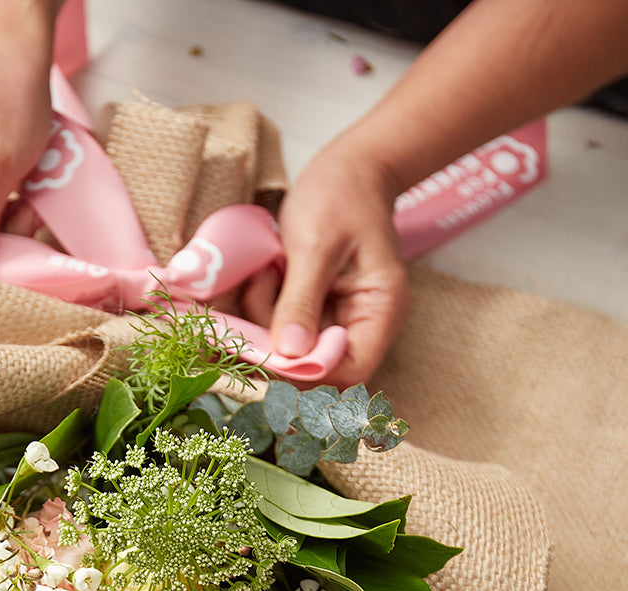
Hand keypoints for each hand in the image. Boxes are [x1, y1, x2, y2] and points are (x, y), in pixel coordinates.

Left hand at [259, 140, 410, 388]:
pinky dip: (263, 311)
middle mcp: (361, 325)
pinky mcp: (312, 312)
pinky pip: (281, 329)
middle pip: (317, 368)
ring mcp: (336, 320)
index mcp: (380, 313)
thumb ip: (302, 299)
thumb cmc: (341, 196)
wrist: (348, 168)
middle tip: (260, 298)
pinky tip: (266, 276)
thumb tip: (289, 352)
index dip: (309, 373)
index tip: (272, 348)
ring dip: (265, 322)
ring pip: (292, 351)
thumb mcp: (316, 245)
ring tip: (266, 275)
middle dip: (278, 343)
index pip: (350, 372)